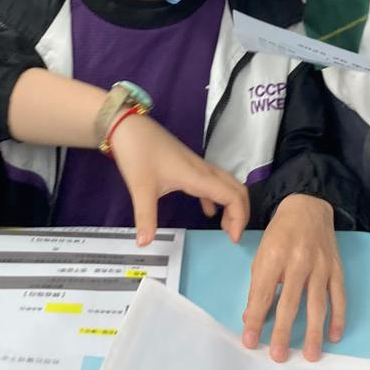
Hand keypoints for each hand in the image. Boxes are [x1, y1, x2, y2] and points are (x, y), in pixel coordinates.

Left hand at [108, 114, 248, 245]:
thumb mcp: (140, 188)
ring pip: (226, 185)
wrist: (128, 126)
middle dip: (241, 212)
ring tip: (225, 227)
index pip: (232, 196)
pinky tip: (209, 212)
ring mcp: (196, 166)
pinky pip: (211, 183)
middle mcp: (202, 170)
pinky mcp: (188, 165)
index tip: (233, 239)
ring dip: (232, 204)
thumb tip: (144, 243)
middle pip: (236, 189)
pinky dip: (217, 198)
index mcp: (197, 176)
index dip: (239, 217)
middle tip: (233, 235)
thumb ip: (145, 217)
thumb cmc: (138, 153)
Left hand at [242, 195, 344, 362]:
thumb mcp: (261, 254)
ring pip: (317, 303)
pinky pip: (339, 296)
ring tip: (311, 355)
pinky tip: (334, 336)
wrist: (308, 207)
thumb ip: (257, 287)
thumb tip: (251, 320)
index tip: (250, 342)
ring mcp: (320, 265)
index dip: (256, 320)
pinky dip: (338, 317)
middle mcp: (298, 261)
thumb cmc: (280, 234)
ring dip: (314, 331)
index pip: (262, 294)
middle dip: (283, 331)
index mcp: (274, 256)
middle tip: (278, 356)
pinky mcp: (336, 268)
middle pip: (290, 302)